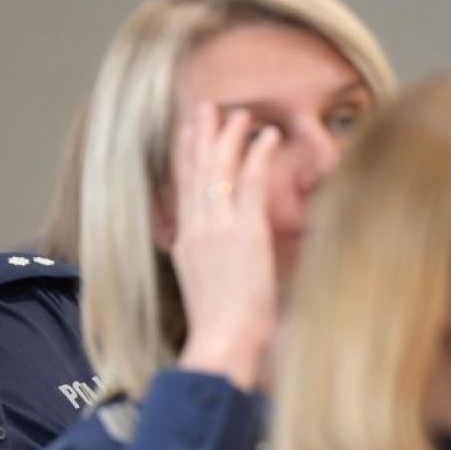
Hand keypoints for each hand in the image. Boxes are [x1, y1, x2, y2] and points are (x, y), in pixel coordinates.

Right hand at [169, 103, 280, 390]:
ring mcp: (218, 228)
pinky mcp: (244, 232)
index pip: (183, 191)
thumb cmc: (221, 330)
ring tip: (239, 114)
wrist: (222, 341)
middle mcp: (197, 229)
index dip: (186, 158)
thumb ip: (206, 266)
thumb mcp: (203, 290)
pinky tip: (267, 136)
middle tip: (206, 108)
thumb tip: (214, 260)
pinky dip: (258, 156)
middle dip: (201, 136)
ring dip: (229, 137)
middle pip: (196, 172)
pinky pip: (251, 183)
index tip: (188, 134)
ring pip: (220, 170)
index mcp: (186, 243)